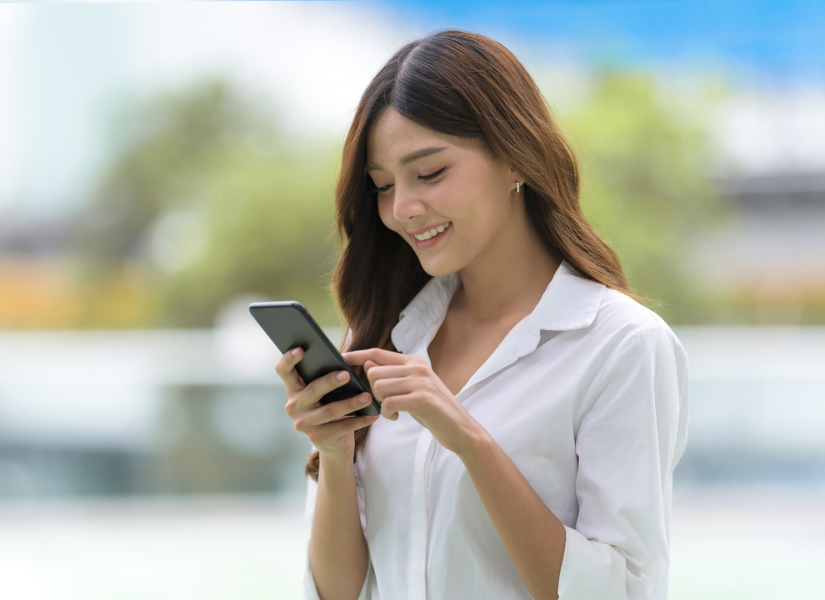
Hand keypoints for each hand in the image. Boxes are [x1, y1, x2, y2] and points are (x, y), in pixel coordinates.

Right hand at [275, 347, 379, 462]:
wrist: (334, 443)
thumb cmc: (331, 407)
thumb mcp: (326, 392)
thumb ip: (327, 376)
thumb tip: (344, 361)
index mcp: (293, 389)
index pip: (284, 371)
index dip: (288, 360)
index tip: (301, 349)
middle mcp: (293, 406)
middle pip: (312, 390)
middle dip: (330, 381)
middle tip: (347, 374)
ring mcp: (303, 424)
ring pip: (328, 411)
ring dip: (350, 403)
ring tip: (367, 397)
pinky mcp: (317, 439)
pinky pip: (341, 427)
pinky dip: (359, 421)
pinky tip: (372, 415)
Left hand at [342, 349, 484, 455]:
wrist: (461, 429)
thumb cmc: (433, 410)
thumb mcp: (412, 388)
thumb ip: (392, 376)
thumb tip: (368, 364)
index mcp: (414, 361)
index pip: (377, 353)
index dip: (357, 355)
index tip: (341, 356)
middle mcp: (417, 367)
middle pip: (374, 372)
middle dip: (373, 391)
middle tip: (385, 403)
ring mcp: (420, 382)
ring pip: (379, 387)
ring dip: (380, 403)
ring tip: (393, 411)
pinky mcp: (422, 399)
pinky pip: (388, 403)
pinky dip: (387, 413)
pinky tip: (397, 417)